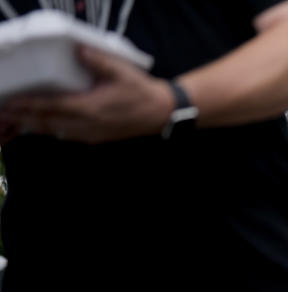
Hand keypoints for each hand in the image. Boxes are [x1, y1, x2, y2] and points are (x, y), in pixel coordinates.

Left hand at [0, 46, 173, 143]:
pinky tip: (45, 127)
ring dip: (36, 126)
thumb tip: (78, 49)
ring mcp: (92, 133)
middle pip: (49, 123)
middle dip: (25, 118)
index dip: (29, 105)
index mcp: (90, 107)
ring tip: (18, 121)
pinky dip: (53, 131)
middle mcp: (88, 124)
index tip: (12, 103)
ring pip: (57, 132)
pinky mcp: (97, 137)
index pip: (52, 107)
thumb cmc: (142, 92)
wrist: (162, 113)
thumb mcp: (122, 72)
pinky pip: (69, 135)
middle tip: (6, 113)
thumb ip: (98, 61)